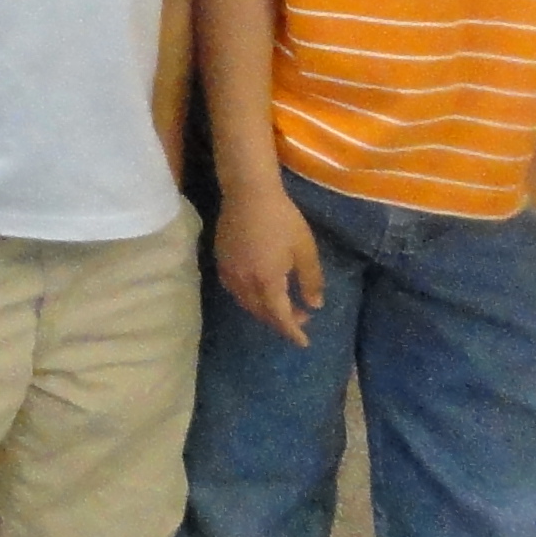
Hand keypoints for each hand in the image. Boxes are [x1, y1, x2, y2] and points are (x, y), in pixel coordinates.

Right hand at [211, 184, 324, 346]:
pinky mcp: (221, 262)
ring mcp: (229, 273)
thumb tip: (315, 306)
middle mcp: (244, 283)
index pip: (280, 317)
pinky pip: (234, 291)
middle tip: (301, 316)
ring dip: (264, 311)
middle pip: (261, 313)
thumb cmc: (282, 219)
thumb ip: (311, 281)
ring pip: (246, 304)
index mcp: (267, 282)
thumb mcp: (305, 249)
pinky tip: (258, 290)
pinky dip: (249, 299)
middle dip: (281, 321)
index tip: (304, 342)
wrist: (248, 193)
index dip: (292, 332)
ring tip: (282, 305)